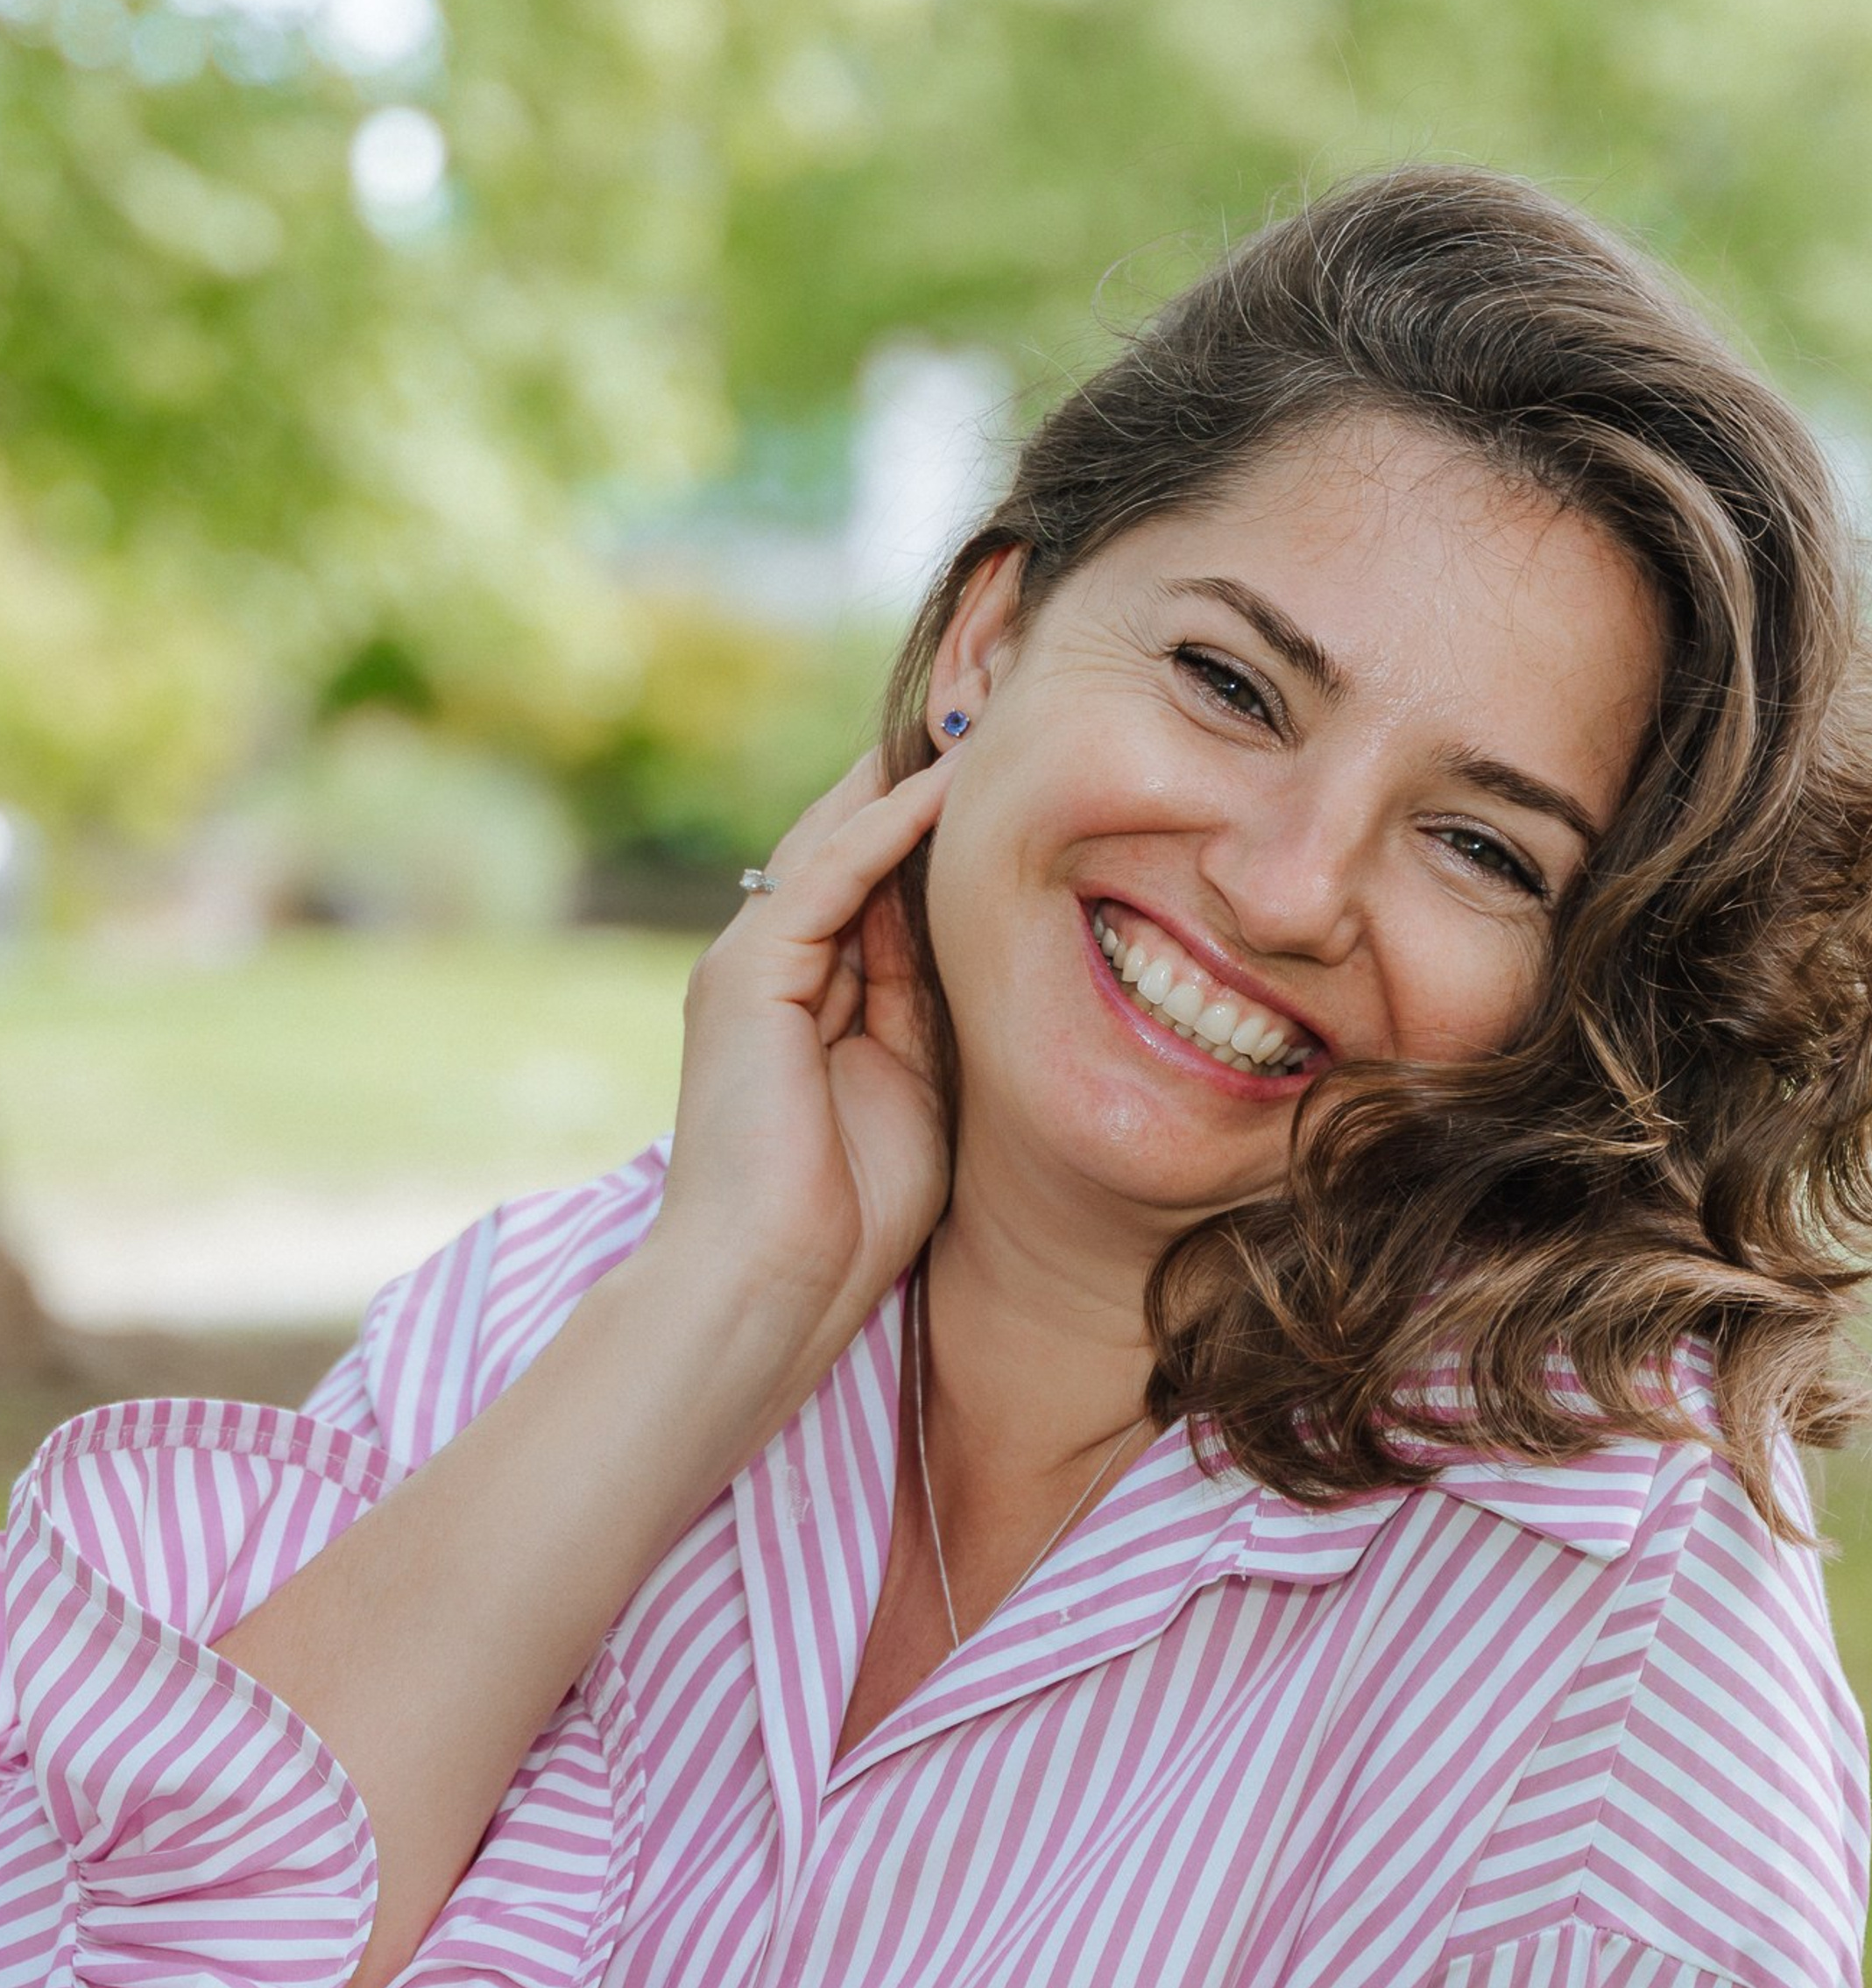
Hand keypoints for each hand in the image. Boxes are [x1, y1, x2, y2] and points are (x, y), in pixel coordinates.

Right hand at [645, 746, 956, 1365]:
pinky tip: (944, 786)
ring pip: (835, 843)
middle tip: (992, 703)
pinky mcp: (746, 976)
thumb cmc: (848, 1221)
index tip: (1010, 773)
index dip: (939, 830)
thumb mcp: (918, 1092)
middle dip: (919, 779)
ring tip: (977, 713)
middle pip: (852, 846)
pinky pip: (827, 879)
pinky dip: (885, 829)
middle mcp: (772, 970)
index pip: (878, 888)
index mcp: (810, 1002)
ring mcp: (751, 968)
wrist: (768, 1284)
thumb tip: (979, 948)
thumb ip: (931, 1014)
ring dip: (907, 779)